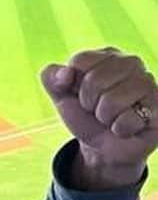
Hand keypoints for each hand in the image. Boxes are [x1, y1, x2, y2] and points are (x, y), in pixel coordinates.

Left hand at [41, 49, 157, 189]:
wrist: (103, 146)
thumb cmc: (85, 115)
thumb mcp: (61, 95)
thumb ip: (51, 77)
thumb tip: (65, 73)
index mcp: (107, 54)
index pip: (79, 61)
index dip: (73, 85)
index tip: (80, 94)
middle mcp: (131, 62)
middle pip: (94, 81)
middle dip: (89, 103)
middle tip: (98, 109)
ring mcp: (148, 82)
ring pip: (112, 101)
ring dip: (105, 117)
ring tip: (112, 118)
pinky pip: (127, 120)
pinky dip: (120, 129)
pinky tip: (127, 127)